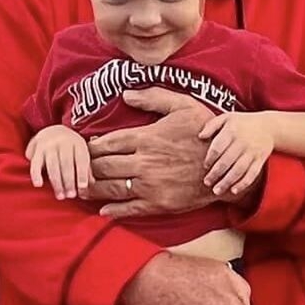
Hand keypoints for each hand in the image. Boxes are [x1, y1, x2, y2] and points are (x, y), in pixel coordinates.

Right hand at [26, 125, 92, 199]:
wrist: (53, 130)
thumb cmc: (70, 147)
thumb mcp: (80, 153)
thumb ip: (86, 169)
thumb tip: (90, 187)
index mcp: (78, 143)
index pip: (81, 159)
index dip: (82, 174)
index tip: (83, 187)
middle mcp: (63, 142)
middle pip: (66, 163)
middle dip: (69, 181)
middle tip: (71, 195)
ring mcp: (49, 145)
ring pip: (52, 165)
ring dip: (56, 182)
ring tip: (60, 195)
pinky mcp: (36, 149)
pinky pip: (35, 163)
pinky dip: (36, 174)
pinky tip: (39, 184)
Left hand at [87, 88, 217, 217]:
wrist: (227, 166)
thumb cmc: (206, 134)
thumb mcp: (184, 106)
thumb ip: (154, 97)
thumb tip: (126, 94)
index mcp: (146, 137)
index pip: (108, 143)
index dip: (92, 147)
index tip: (86, 148)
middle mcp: (144, 162)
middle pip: (103, 166)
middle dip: (87, 168)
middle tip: (77, 169)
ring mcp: (150, 185)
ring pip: (111, 187)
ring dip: (92, 188)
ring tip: (80, 189)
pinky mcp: (159, 203)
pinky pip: (129, 208)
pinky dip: (112, 210)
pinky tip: (102, 209)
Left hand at [197, 111, 274, 196]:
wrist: (269, 126)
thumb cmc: (243, 123)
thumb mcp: (226, 117)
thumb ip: (211, 125)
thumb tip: (200, 136)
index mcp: (231, 131)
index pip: (217, 147)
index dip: (210, 159)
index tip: (205, 166)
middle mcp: (242, 142)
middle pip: (226, 161)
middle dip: (215, 174)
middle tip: (207, 182)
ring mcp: (252, 152)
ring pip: (238, 170)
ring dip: (227, 182)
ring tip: (217, 190)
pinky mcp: (260, 160)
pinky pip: (252, 174)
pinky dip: (243, 183)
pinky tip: (234, 190)